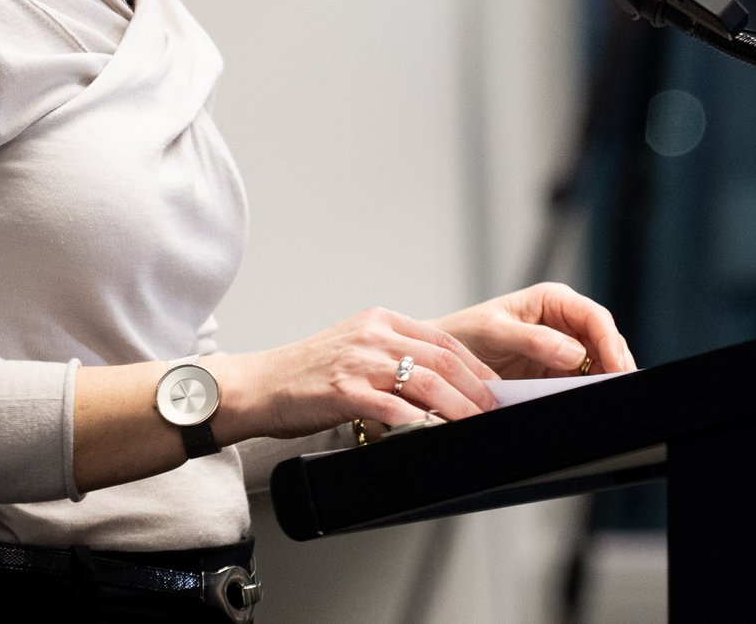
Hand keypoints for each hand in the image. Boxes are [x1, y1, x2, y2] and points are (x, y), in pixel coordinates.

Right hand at [214, 309, 500, 440]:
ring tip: (477, 424)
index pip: (442, 340)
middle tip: (497, 410)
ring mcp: (358, 360)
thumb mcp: (355, 351)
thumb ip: (393, 359)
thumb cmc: (306, 375)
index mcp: (379, 321)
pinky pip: (392, 407)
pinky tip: (434, 433)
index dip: (476, 366)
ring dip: (459, 407)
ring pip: (425, 381)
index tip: (496, 388)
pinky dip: (419, 422)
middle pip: (442, 360)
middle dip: (477, 389)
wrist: (257, 385)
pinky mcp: (343, 389)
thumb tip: (438, 386)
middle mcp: (372, 335)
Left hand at [432, 283, 635, 380]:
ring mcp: (564, 348)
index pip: (594, 317)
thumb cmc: (466, 333)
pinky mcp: (559, 372)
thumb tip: (574, 352)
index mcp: (552, 300)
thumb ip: (533, 339)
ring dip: (606, 378)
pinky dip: (591, 390)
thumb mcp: (494, 332)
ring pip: (601, 363)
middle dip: (616, 364)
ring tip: (609, 397)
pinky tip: (591, 399)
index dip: (610, 341)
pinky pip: (583, 381)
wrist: (446, 359)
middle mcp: (564, 322)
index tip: (616, 367)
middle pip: (605, 341)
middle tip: (620, 389)